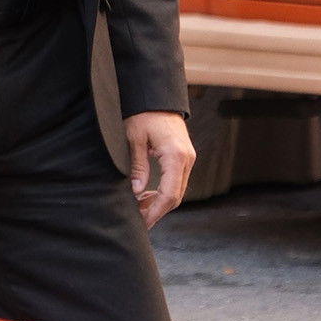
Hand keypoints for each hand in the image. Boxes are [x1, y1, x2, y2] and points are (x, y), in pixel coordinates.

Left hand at [124, 112, 196, 227]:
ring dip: (159, 202)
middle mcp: (186, 159)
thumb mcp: (134, 139)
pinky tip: (146, 195)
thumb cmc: (143, 113)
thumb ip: (137, 166)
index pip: (170, 194)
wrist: (156, 97)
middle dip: (157, 211)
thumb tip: (137, 191)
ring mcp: (187, 158)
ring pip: (177, 190)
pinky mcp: (183, 157)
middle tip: (138, 220)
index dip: (156, 211)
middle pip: (176, 196)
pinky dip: (163, 191)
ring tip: (138, 208)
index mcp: (175, 155)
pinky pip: (176, 181)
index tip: (143, 222)